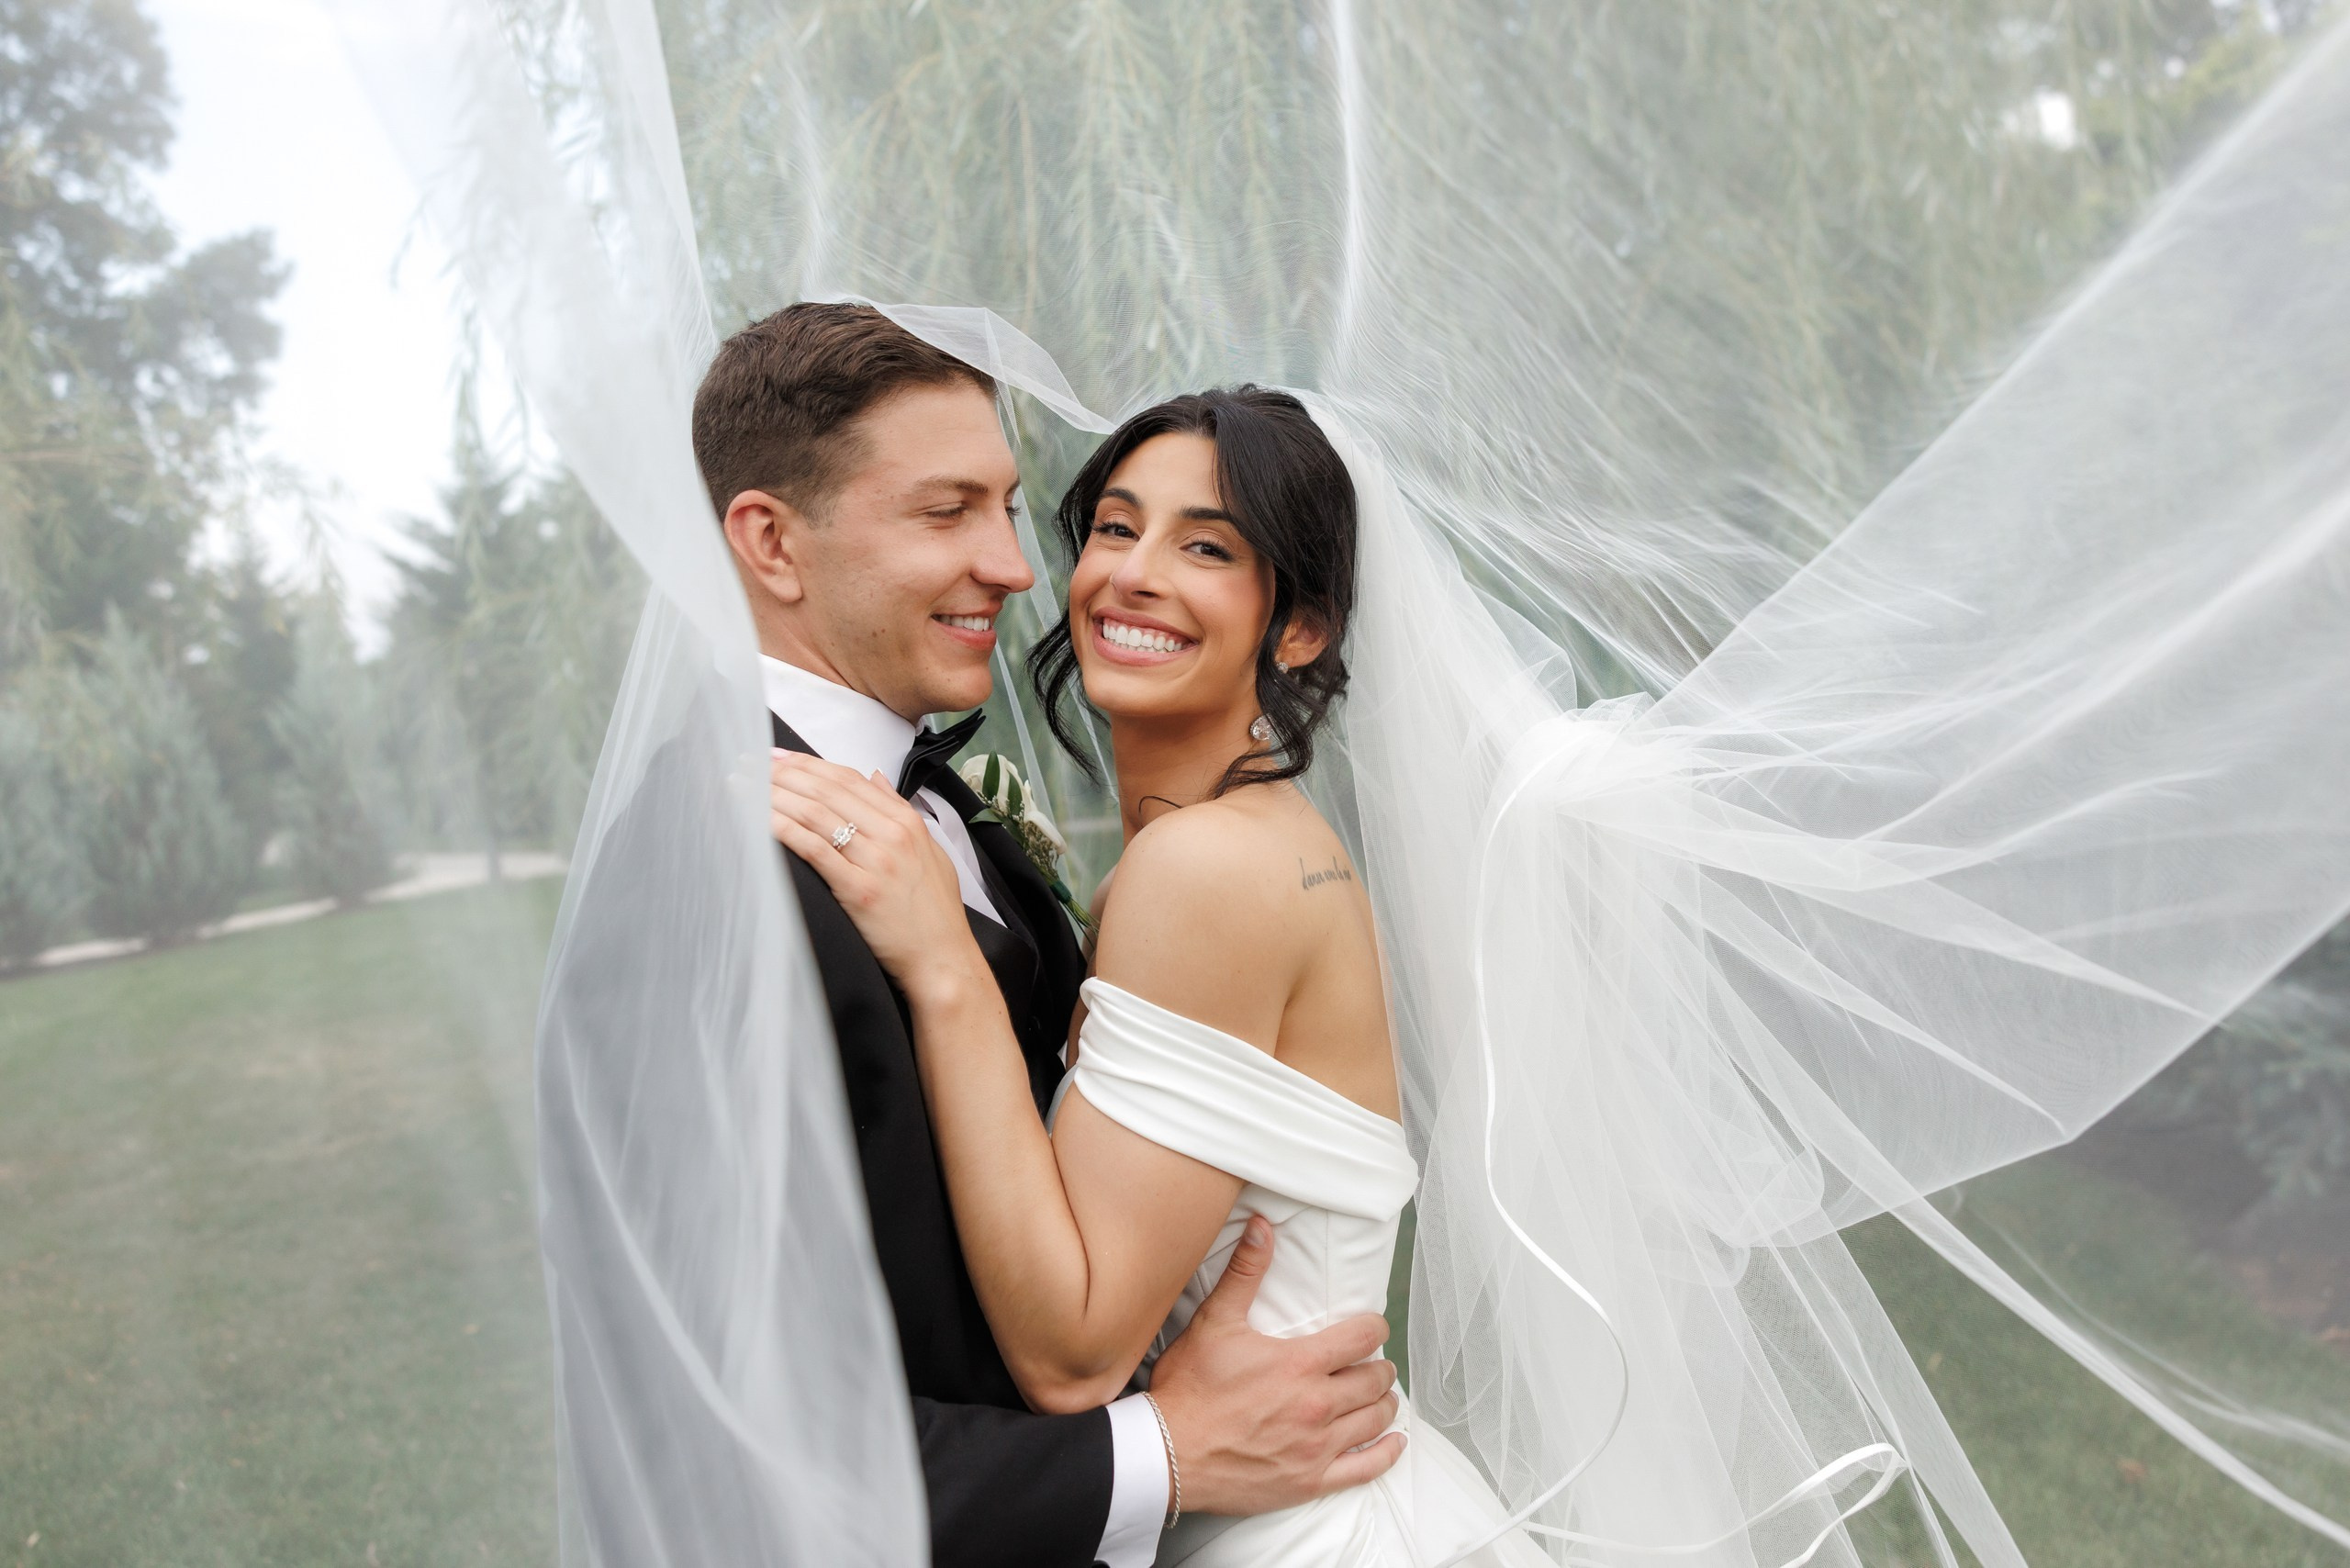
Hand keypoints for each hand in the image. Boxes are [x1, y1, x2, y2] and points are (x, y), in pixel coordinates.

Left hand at [768, 751, 980, 995]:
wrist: (942, 957)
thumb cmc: (934, 910)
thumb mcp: (929, 849)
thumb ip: (900, 810)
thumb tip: (875, 777)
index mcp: (906, 822)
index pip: (848, 778)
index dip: (807, 763)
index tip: (777, 756)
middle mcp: (892, 835)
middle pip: (827, 790)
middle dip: (783, 773)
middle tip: (750, 765)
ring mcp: (875, 861)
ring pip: (816, 814)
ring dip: (775, 795)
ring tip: (744, 786)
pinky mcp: (858, 890)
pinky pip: (814, 849)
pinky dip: (784, 829)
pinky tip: (760, 819)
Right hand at [1147, 1216, 1404, 1516]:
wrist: (1167, 1455)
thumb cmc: (1188, 1388)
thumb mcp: (1214, 1322)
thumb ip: (1244, 1272)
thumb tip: (1262, 1226)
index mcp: (1300, 1363)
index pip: (1362, 1338)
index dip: (1375, 1327)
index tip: (1373, 1326)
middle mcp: (1317, 1404)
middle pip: (1374, 1380)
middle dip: (1379, 1366)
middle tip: (1374, 1363)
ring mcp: (1316, 1446)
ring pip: (1374, 1420)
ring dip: (1384, 1404)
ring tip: (1381, 1395)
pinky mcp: (1309, 1480)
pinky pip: (1364, 1469)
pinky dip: (1386, 1454)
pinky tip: (1394, 1442)